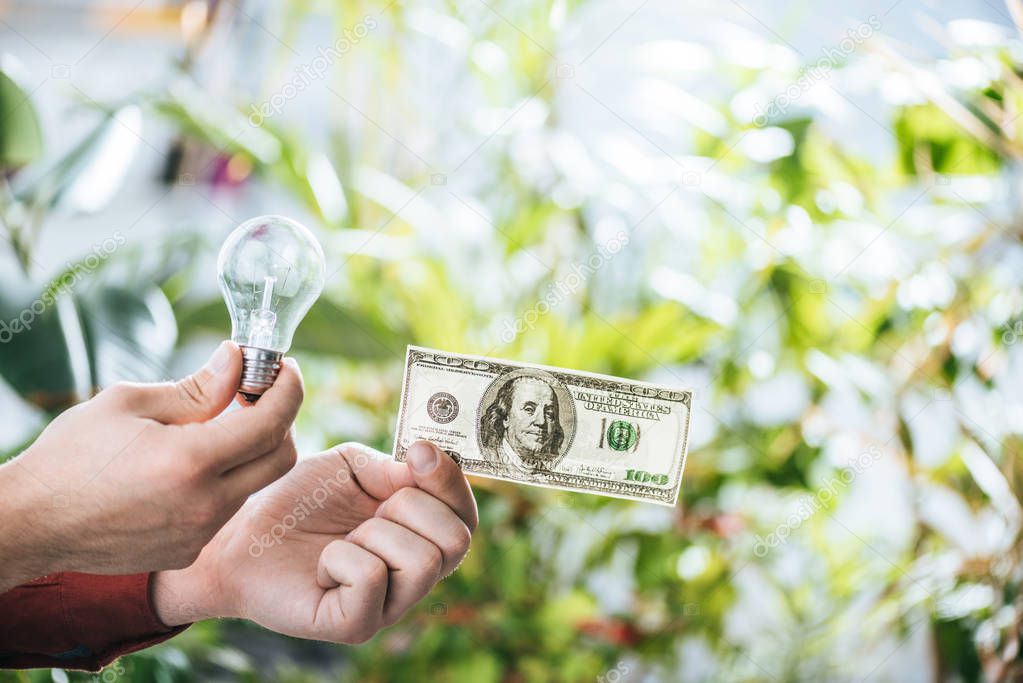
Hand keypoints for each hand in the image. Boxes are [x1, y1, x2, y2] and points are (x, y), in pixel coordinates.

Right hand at [0, 341, 303, 592]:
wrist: (30, 523)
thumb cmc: (71, 456)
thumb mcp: (128, 403)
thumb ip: (196, 386)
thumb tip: (238, 360)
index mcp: (191, 462)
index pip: (272, 422)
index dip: (288, 388)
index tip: (283, 368)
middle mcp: (205, 505)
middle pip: (282, 458)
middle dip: (282, 419)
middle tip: (260, 393)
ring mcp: (198, 534)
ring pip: (254, 483)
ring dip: (250, 451)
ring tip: (216, 424)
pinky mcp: (187, 551)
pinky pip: (226, 508)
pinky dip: (223, 480)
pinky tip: (190, 464)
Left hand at [152, 440, 476, 643]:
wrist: (242, 532)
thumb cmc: (299, 500)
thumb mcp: (352, 466)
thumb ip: (395, 465)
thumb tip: (427, 463)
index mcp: (420, 536)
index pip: (466, 517)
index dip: (450, 481)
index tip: (417, 452)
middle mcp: (413, 576)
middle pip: (457, 541)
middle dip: (410, 508)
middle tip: (369, 511)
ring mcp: (388, 606)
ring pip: (423, 562)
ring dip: (376, 533)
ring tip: (344, 538)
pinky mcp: (355, 626)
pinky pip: (372, 579)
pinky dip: (342, 557)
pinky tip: (324, 562)